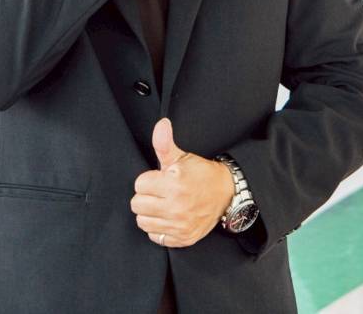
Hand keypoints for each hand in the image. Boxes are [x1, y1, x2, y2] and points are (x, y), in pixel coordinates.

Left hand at [130, 117, 233, 247]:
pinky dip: (159, 228)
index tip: (159, 180)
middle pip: (137, 205)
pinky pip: (155, 236)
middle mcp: (176, 207)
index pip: (139, 185)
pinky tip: (169, 218)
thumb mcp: (182, 157)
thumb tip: (161, 125)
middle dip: (146, 196)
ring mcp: (180, 225)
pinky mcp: (183, 238)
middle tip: (160, 192)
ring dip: (150, 213)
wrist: (226, 193)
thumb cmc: (201, 174)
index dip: (148, 180)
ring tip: (163, 205)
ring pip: (143, 222)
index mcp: (174, 184)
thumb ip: (165, 143)